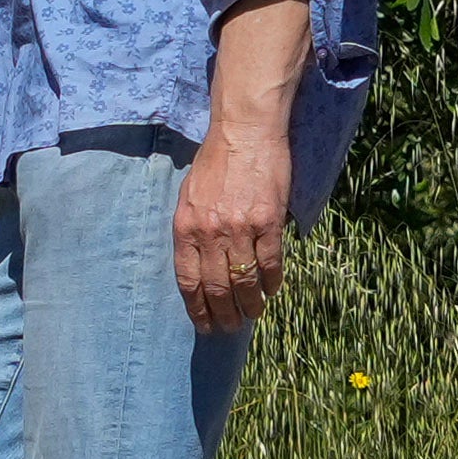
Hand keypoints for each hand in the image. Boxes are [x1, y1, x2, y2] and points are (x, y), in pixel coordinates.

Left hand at [175, 116, 293, 333]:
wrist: (244, 131)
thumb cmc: (215, 161)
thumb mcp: (189, 195)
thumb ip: (191, 230)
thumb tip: (198, 264)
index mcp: (186, 227)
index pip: (188, 281)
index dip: (197, 308)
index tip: (205, 324)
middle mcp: (210, 232)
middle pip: (216, 288)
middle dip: (224, 314)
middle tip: (231, 327)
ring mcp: (240, 228)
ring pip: (244, 281)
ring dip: (250, 304)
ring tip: (253, 314)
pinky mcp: (268, 221)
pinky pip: (270, 262)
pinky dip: (271, 281)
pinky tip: (272, 289)